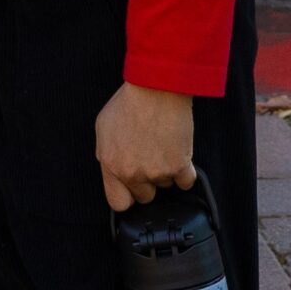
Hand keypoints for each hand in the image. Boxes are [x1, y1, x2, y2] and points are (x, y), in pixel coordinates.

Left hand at [96, 82, 195, 213]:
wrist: (156, 86)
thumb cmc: (131, 100)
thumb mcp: (104, 126)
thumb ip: (107, 153)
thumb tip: (113, 169)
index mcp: (110, 163)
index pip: (117, 202)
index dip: (127, 195)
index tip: (133, 188)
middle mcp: (131, 172)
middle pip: (144, 196)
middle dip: (148, 181)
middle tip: (151, 156)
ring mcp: (155, 172)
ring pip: (165, 185)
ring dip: (167, 170)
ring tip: (163, 143)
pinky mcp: (177, 167)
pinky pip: (186, 182)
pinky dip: (186, 170)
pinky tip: (179, 150)